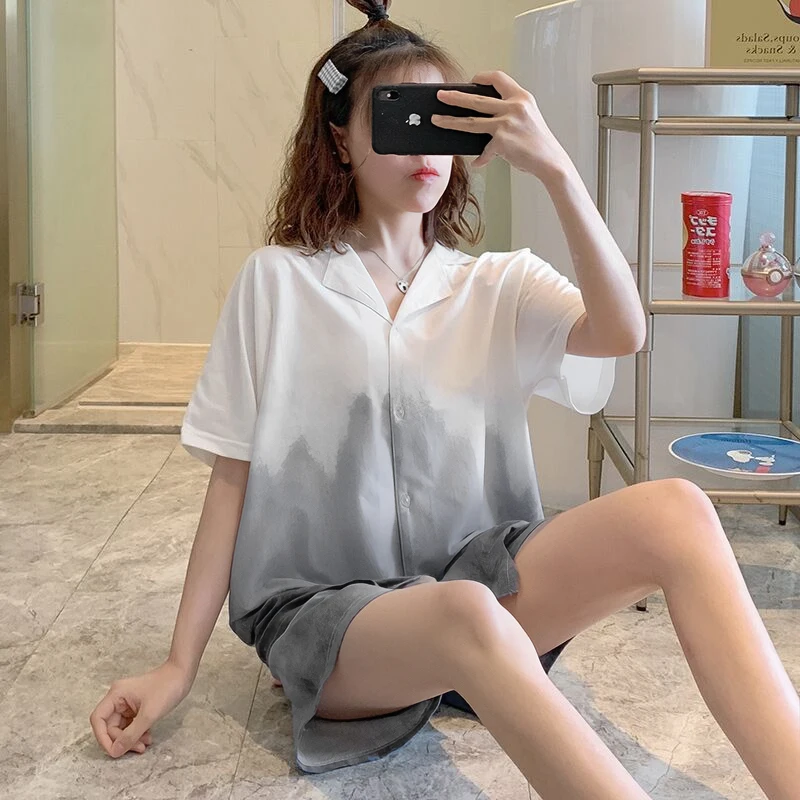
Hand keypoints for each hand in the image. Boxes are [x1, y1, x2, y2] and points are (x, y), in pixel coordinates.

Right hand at [89, 661, 190, 757]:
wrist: (183, 675)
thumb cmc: (167, 688)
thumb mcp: (149, 715)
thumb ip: (130, 735)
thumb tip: (114, 752)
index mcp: (116, 695)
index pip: (98, 720)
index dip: (102, 738)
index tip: (114, 752)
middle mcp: (118, 698)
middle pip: (110, 726)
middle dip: (123, 740)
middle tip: (139, 748)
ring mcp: (127, 703)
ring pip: (121, 728)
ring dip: (132, 738)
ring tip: (146, 743)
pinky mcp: (137, 707)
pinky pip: (131, 725)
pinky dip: (137, 733)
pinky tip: (148, 737)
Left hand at [431, 70, 572, 180]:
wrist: (550, 161)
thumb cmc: (538, 142)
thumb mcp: (527, 119)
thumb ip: (508, 115)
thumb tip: (481, 122)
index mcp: (521, 97)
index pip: (498, 78)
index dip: (482, 77)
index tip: (470, 81)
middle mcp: (514, 106)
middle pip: (476, 99)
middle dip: (455, 97)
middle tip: (440, 95)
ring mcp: (507, 123)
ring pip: (471, 121)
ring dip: (451, 121)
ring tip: (437, 120)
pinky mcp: (502, 141)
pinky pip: (484, 150)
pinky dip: (481, 158)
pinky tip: (478, 163)